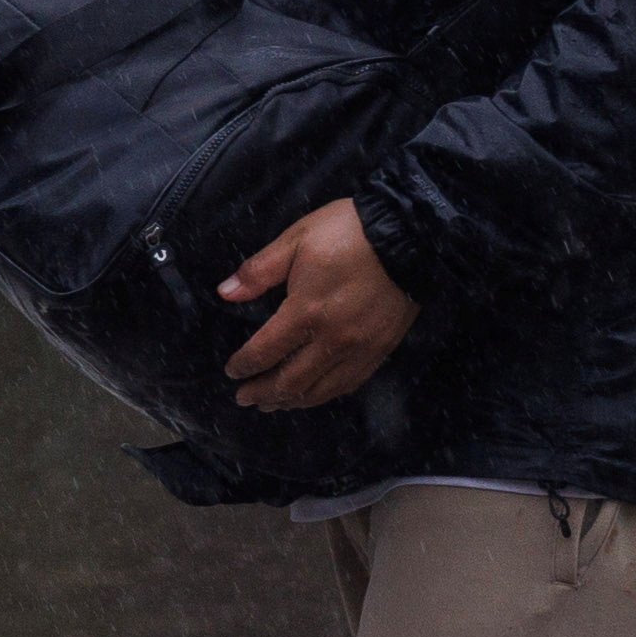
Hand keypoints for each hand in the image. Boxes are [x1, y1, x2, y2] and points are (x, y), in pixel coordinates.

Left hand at [215, 195, 419, 413]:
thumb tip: (225, 293)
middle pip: (291, 381)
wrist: (411, 235)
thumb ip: (258, 271)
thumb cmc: (349, 232)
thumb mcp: (295, 240)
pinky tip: (315, 394)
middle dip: (263, 393)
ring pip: (321, 389)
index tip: (232, 372)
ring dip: (293, 401)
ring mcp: (361, 348)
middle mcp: (333, 339)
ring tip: (274, 403)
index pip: (265, 352)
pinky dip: (327, 394)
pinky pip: (350, 382)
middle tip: (245, 398)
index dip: (244, 366)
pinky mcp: (383, 348)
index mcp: (306, 312)